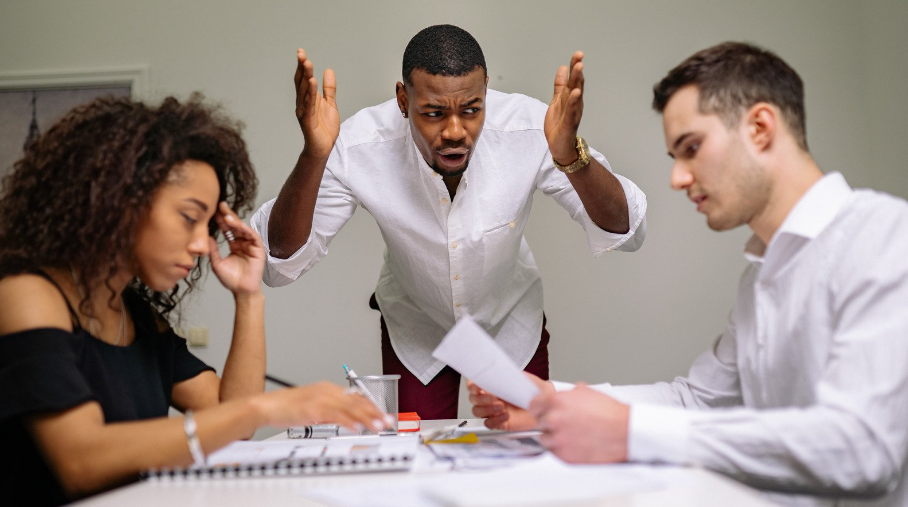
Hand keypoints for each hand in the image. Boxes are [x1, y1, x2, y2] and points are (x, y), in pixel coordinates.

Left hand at [209, 202, 265, 295]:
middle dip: (229, 215)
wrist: (241, 291)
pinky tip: (238, 225)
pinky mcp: (259, 250)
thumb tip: (206, 237)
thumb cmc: (231, 280)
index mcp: (235, 245)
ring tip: (226, 216)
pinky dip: (246, 230)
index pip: (228, 230)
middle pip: (236, 226)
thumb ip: (212, 250)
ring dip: (236, 222)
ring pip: (244, 229)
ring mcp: (251, 245)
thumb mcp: (217, 263)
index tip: (213, 211)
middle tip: (221, 205)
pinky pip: (253, 236)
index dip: (221, 220)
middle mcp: (243, 243)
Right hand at [256, 381, 391, 431]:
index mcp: (328, 389)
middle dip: (375, 412)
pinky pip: (336, 415)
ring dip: (366, 418)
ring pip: (350, 408)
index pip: (356, 397)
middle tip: (388, 421)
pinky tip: (357, 428)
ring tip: (378, 426)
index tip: (382, 415)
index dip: (371, 406)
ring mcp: (321, 398)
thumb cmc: (286, 408)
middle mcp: (327, 391)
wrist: (267, 406)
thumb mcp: (313, 407)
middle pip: (356, 401)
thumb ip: (330, 412)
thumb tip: (345, 420)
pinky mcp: (314, 408)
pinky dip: (348, 421)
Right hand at [294, 48, 339, 158]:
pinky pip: (309, 104)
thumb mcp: (330, 104)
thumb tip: (328, 71)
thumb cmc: (324, 128)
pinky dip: (310, 93)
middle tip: (301, 53)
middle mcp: (303, 104)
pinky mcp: (308, 121)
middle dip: (301, 68)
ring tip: (307, 63)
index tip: (301, 52)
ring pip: (303, 91)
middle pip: (301, 83)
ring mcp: (304, 112)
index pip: (303, 79)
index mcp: (308, 99)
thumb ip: (329, 89)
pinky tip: (311, 82)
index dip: (302, 66)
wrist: (323, 148)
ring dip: (305, 76)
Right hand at [467, 373, 553, 429]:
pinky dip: (494, 420)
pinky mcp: (500, 423)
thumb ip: (512, 376)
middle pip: (473, 399)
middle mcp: (491, 398)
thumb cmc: (536, 392)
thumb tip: (501, 373)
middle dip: (481, 398)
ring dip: (487, 408)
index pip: (474, 385)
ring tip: (501, 406)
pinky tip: (505, 416)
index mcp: (494, 386)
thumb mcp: (526, 379)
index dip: (472, 386)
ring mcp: (494, 411)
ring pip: (477, 411)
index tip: (478, 386)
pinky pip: (488, 423)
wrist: (546, 407)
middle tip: (494, 397)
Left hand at [528, 384, 628, 462]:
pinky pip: (554, 452)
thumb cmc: (611, 413)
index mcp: (557, 401)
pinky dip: (562, 449)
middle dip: (549, 422)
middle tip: (564, 423)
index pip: (533, 405)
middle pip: (539, 422)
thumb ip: (567, 394)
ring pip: (544, 439)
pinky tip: (575, 443)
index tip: (542, 411)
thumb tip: (559, 396)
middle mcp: (555, 419)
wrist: (625, 432)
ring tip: (571, 434)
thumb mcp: (586, 392)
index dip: (539, 408)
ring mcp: (558, 439)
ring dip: (554, 437)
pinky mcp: (565, 456)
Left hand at [544, 51, 585, 164]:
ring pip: (576, 94)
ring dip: (577, 81)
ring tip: (579, 68)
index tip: (578, 54)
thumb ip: (559, 86)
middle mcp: (575, 103)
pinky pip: (571, 110)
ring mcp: (573, 113)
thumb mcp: (557, 101)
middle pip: (577, 84)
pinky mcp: (569, 123)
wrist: (560, 146)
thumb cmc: (559, 125)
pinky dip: (573, 101)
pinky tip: (575, 92)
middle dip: (578, 70)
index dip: (575, 66)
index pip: (574, 79)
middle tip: (579, 56)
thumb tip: (562, 68)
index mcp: (570, 97)